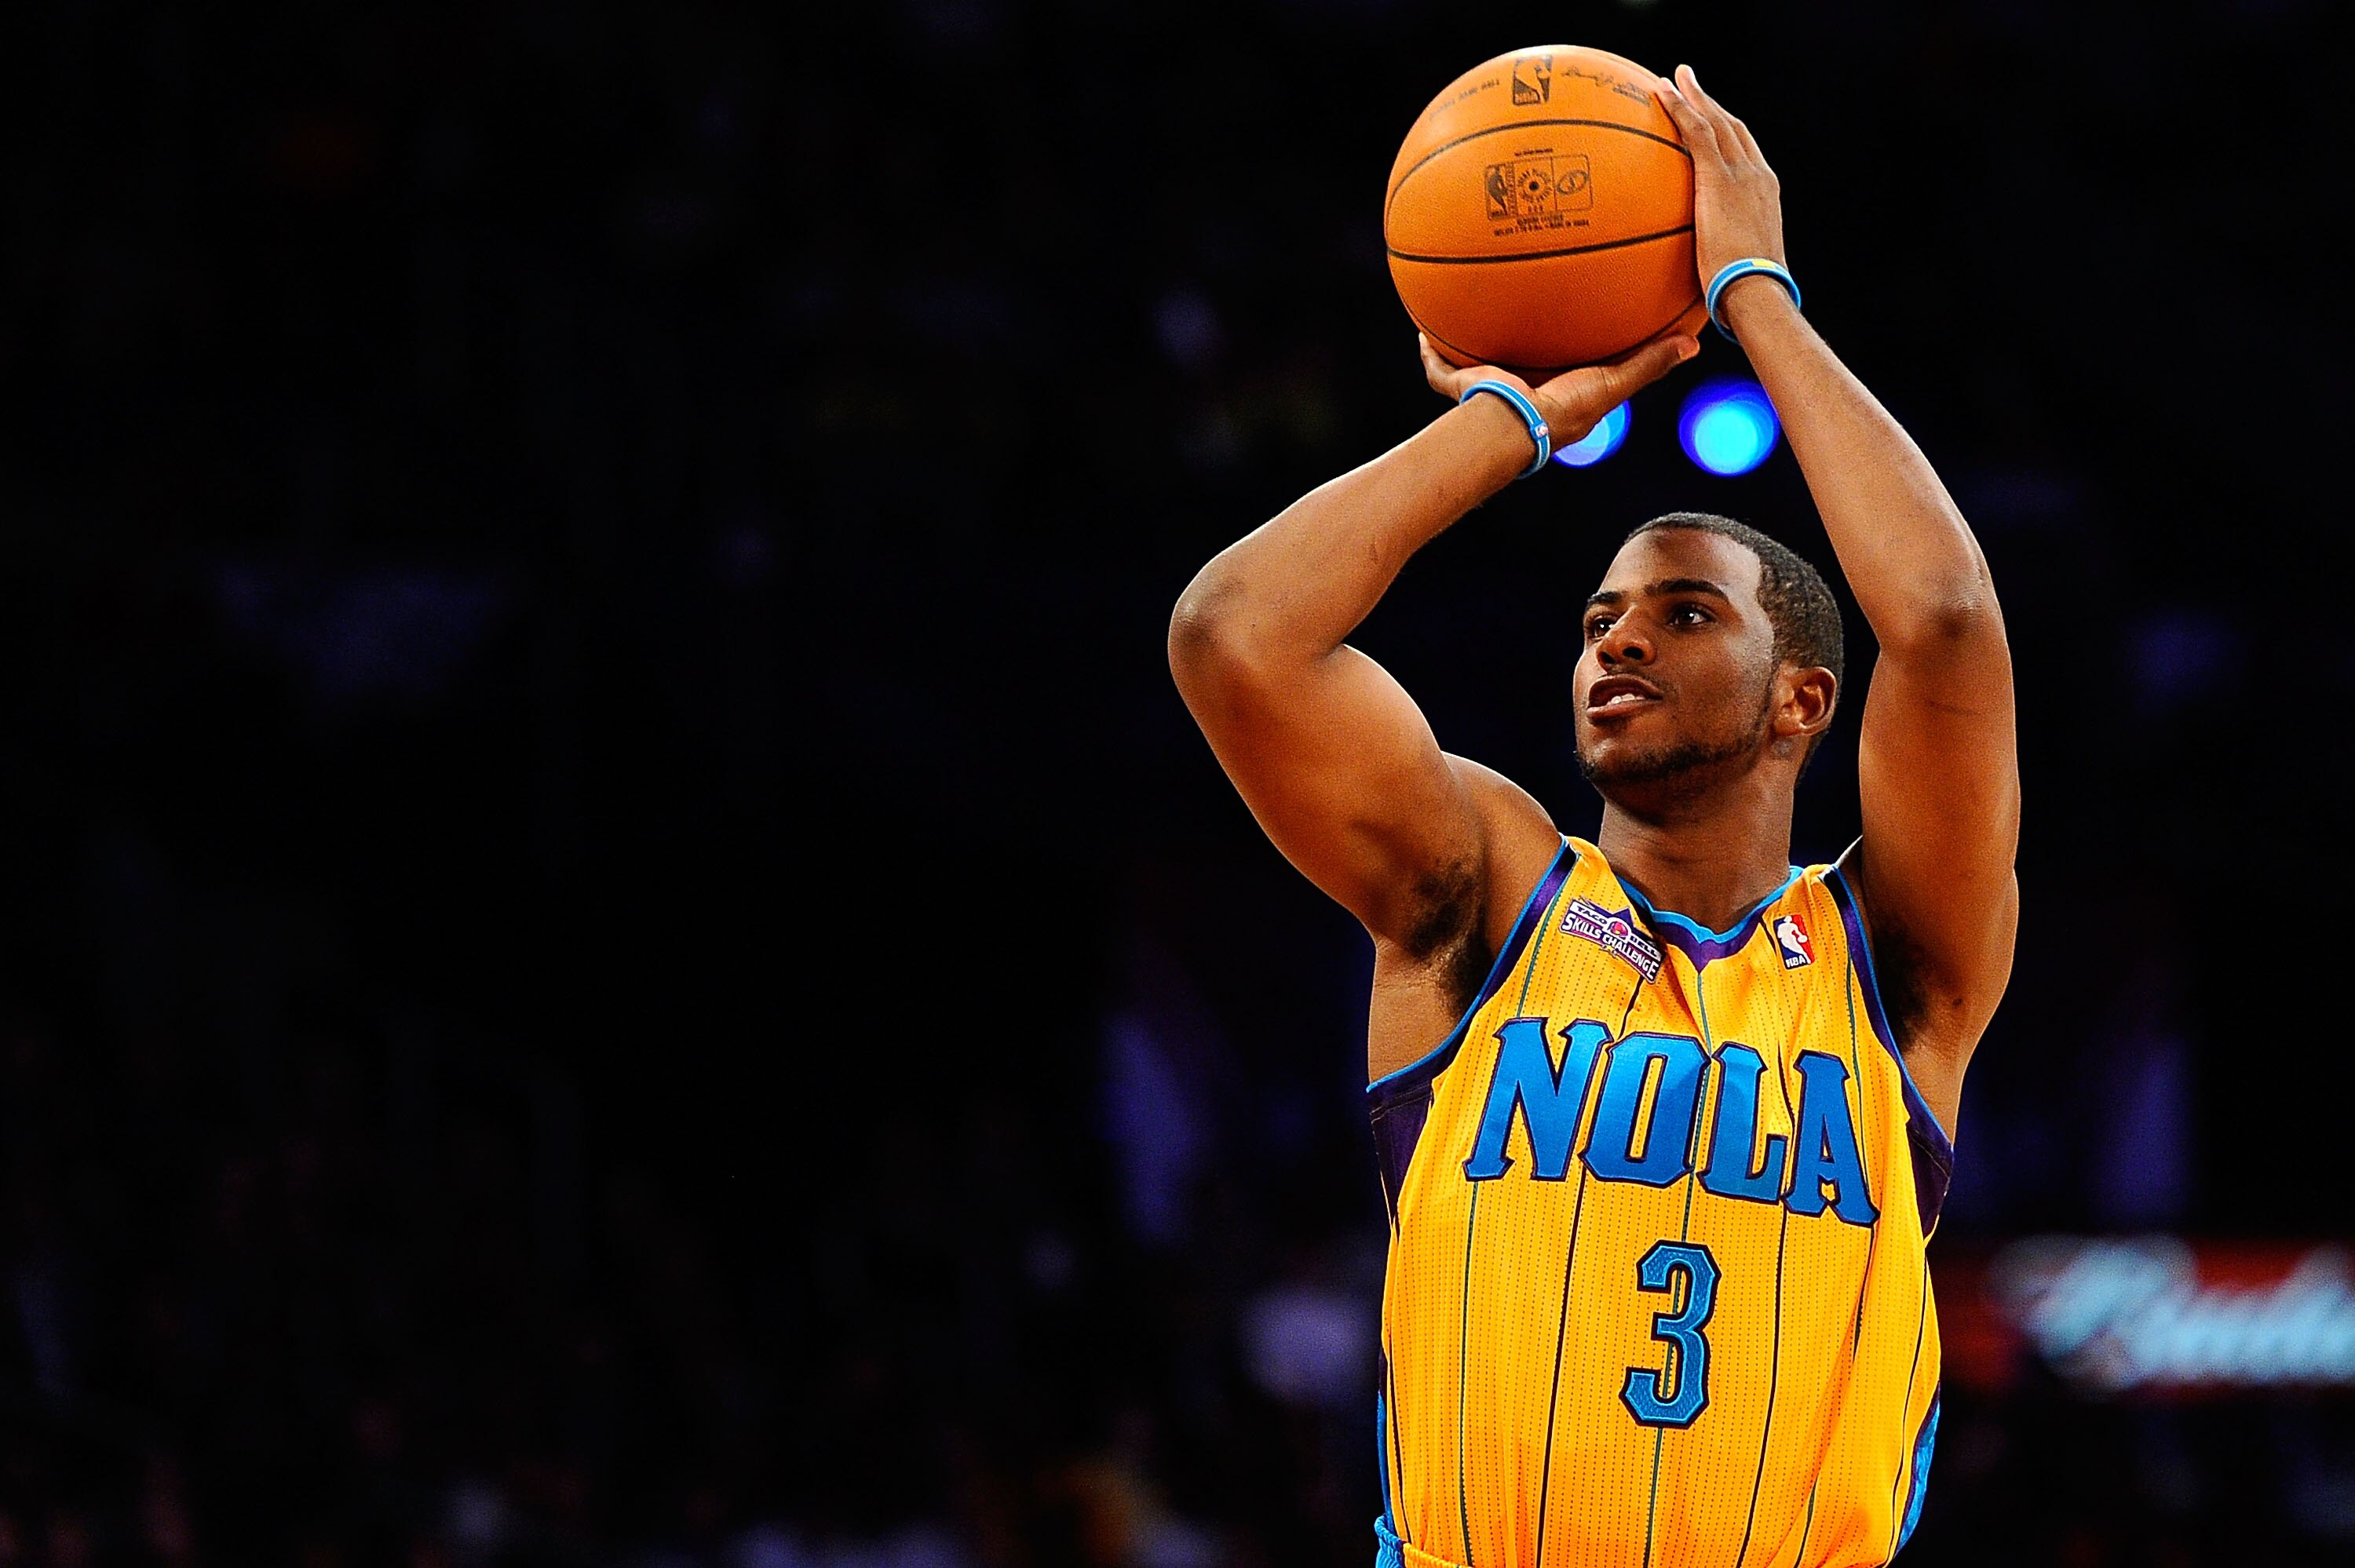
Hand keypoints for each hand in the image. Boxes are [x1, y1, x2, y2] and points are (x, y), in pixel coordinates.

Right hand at [1421, 332, 1695, 447]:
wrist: (1513, 425)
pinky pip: (1440, 367)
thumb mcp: (1612, 383)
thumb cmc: (1563, 411)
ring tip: (1465, 311)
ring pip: (1475, 364)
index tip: (1581, 322)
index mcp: (1558, 392)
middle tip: (1523, 310)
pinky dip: (1429, 352)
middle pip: (1521, 360)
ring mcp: (1488, 391)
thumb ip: (1649, 363)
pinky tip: (1421, 329)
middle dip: (1519, 341)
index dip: (1575, 346)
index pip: (1570, 365)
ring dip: (1469, 343)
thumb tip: (1694, 342)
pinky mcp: (1460, 387)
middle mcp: (1522, 391)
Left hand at [1652, 65, 1785, 300]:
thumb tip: (1701, 284)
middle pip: (1732, 128)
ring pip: (1715, 121)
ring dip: (1694, 95)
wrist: (1757, 292)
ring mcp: (1741, 174)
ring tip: (1675, 77)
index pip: (1746, 153)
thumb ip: (1720, 263)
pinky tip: (1660, 93)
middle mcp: (1757, 176)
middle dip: (1711, 103)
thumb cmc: (1747, 297)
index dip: (1729, 132)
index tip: (1713, 120)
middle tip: (1691, 83)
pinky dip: (1680, 108)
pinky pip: (1696, 132)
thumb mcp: (1735, 273)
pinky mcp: (1720, 178)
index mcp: (1765, 194)